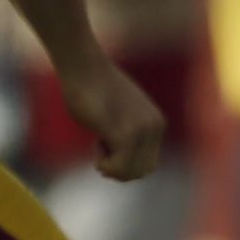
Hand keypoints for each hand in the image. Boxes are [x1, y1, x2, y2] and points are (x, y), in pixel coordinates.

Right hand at [57, 54, 166, 182]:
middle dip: (118, 168)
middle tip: (100, 145)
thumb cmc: (90, 87)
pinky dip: (104, 164)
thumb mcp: (116, 112)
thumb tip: (118, 153)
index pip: (147, 164)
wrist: (83, 66)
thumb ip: (124, 131)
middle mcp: (154, 128)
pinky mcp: (123, 133)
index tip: (106, 145)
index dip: (124, 163)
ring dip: (111, 166)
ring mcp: (141, 131)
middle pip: (141, 171)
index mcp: (155, 124)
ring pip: (131, 172)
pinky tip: (95, 144)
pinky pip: (118, 167)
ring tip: (98, 142)